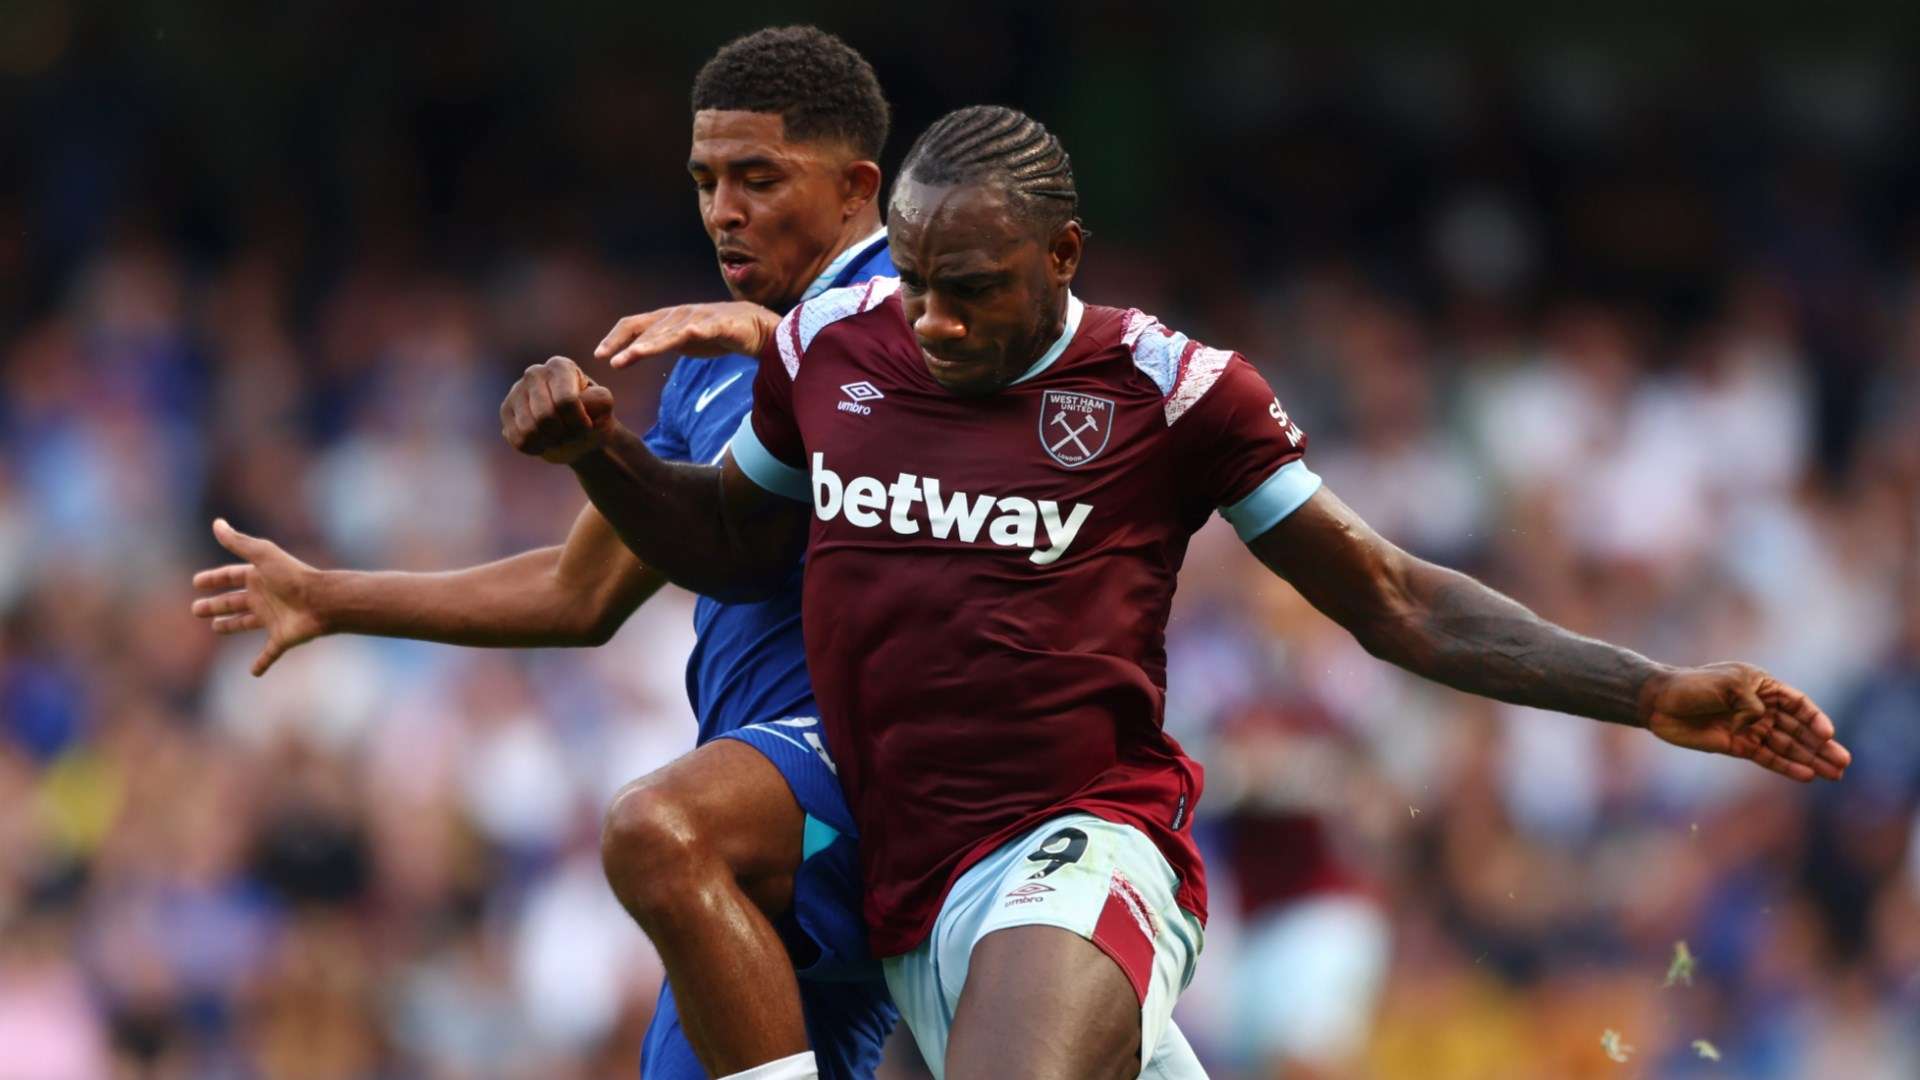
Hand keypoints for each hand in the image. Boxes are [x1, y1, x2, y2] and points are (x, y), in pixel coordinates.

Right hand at [190, 519, 326, 676]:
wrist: (322, 601)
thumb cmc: (292, 576)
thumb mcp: (263, 555)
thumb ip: (239, 542)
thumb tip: (217, 523)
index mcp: (259, 578)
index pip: (231, 576)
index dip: (214, 579)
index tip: (196, 582)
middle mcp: (264, 598)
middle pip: (234, 601)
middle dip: (215, 605)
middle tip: (195, 610)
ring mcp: (273, 619)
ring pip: (246, 623)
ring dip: (231, 626)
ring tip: (215, 628)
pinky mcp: (282, 639)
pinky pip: (269, 653)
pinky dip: (262, 662)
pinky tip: (254, 672)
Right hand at [501, 357, 615, 463]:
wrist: (577, 432)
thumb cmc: (592, 415)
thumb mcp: (604, 405)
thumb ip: (598, 400)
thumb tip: (579, 401)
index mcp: (560, 366)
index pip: (566, 401)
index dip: (579, 423)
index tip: (587, 426)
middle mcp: (534, 373)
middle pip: (545, 417)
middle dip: (563, 434)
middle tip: (572, 435)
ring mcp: (516, 391)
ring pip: (529, 429)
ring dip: (549, 442)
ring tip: (559, 438)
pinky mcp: (505, 411)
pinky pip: (518, 439)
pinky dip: (535, 448)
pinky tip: (544, 441)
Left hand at [595, 302, 781, 368]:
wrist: (754, 326)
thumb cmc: (714, 333)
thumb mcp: (679, 340)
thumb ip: (656, 343)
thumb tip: (629, 353)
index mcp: (666, 320)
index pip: (633, 324)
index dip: (615, 338)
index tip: (599, 356)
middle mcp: (679, 316)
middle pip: (649, 329)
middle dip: (628, 345)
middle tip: (611, 361)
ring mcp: (700, 319)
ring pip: (672, 332)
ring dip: (653, 342)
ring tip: (636, 353)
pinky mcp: (723, 325)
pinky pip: (709, 328)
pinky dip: (699, 330)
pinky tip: (691, 333)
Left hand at [1640, 662, 1850, 782]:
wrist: (1659, 703)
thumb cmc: (1693, 686)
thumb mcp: (1726, 684)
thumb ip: (1749, 702)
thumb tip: (1761, 721)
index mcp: (1762, 686)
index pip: (1797, 703)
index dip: (1814, 719)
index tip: (1827, 734)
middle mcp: (1760, 708)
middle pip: (1798, 729)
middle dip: (1821, 746)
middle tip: (1844, 762)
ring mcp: (1750, 728)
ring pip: (1787, 746)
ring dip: (1810, 759)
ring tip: (1835, 774)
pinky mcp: (1737, 746)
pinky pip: (1767, 757)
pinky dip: (1786, 766)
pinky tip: (1807, 775)